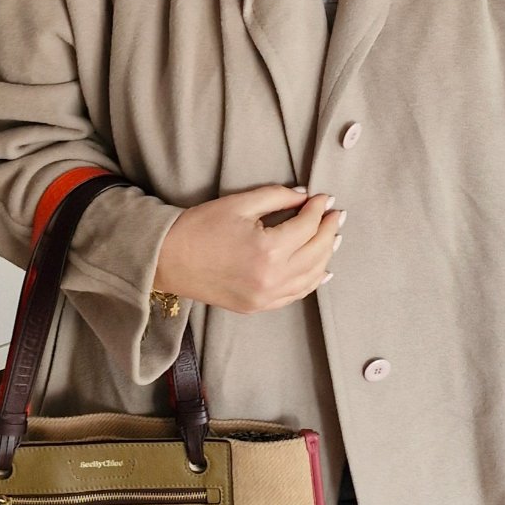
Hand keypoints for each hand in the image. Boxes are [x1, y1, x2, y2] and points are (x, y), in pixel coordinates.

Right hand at [154, 185, 342, 313]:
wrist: (168, 259)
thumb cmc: (199, 227)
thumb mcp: (240, 203)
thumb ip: (278, 197)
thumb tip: (306, 197)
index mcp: (268, 249)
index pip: (307, 226)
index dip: (319, 209)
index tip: (324, 197)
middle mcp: (272, 278)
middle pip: (316, 252)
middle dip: (329, 230)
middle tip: (336, 214)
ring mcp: (266, 297)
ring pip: (311, 277)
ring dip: (325, 255)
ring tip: (332, 237)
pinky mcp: (258, 306)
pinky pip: (295, 295)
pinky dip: (311, 281)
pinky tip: (321, 269)